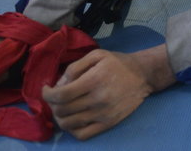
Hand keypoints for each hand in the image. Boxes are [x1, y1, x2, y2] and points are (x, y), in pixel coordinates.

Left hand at [42, 45, 175, 139]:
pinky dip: (72, 130)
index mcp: (94, 80)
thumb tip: (59, 84)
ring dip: (60, 117)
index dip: (47, 94)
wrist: (144, 75)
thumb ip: (75, 67)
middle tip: (55, 98)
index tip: (46, 90)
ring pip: (69, 124)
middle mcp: (98, 99)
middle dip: (52, 104)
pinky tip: (73, 120)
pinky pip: (82, 134)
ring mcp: (103, 114)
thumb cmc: (119, 63)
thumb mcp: (97, 56)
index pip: (61, 95)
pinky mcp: (108, 123)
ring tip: (62, 109)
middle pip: (62, 110)